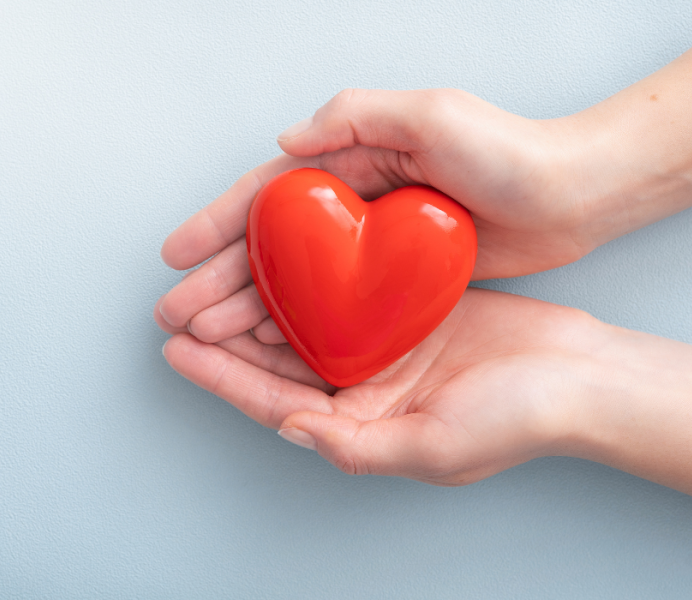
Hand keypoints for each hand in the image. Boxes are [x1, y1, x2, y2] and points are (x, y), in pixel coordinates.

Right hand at [157, 48, 691, 344]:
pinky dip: (294, 325)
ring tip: (206, 337)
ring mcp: (369, 246)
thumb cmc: (509, 151)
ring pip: (291, 282)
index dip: (216, 225)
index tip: (176, 256)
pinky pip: (329, 305)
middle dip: (215, 279)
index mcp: (349, 162)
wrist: (573, 194)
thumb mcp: (433, 114)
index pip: (265, 196)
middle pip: (267, 247)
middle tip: (176, 313)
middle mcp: (350, 205)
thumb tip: (288, 143)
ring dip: (245, 308)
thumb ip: (356, 119)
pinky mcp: (394, 280)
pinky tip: (268, 345)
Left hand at [162, 289, 603, 484]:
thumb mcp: (432, 447)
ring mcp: (382, 349)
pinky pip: (344, 294)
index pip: (273, 402)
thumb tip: (292, 428)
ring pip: (302, 325)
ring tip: (213, 283)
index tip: (177, 351)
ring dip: (258, 305)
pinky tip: (281, 260)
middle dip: (224, 338)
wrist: (583, 375)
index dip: (221, 377)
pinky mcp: (404, 312)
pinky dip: (310, 279)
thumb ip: (356, 444)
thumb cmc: (518, 420)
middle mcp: (362, 390)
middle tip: (177, 309)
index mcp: (359, 426)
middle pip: (275, 362)